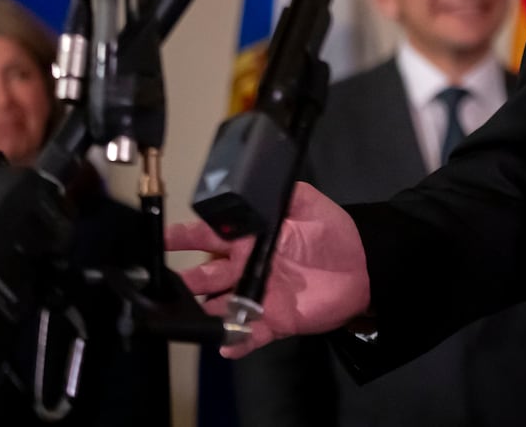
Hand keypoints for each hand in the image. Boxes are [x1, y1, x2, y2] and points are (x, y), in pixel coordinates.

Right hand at [166, 181, 371, 356]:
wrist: (363, 266)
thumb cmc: (332, 233)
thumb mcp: (306, 203)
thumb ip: (281, 193)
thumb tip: (255, 182)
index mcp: (249, 240)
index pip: (208, 237)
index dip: (183, 238)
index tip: (161, 239)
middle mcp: (245, 269)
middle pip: (204, 275)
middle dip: (184, 279)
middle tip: (167, 283)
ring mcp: (257, 297)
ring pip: (218, 307)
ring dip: (202, 312)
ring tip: (187, 315)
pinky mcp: (273, 321)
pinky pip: (247, 335)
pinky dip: (234, 341)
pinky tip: (224, 344)